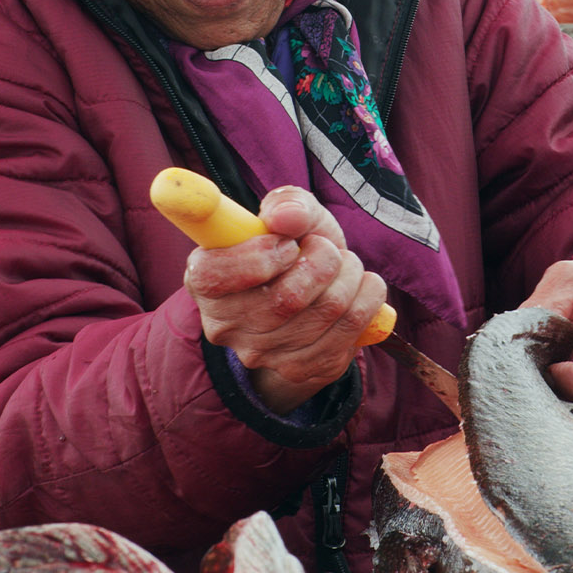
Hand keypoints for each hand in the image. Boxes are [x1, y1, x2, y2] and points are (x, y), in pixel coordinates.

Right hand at [188, 187, 386, 413]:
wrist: (317, 291)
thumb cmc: (295, 245)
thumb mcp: (290, 213)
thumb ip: (287, 203)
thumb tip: (285, 215)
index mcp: (205, 282)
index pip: (213, 277)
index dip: (258, 256)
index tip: (288, 243)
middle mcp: (226, 326)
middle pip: (285, 300)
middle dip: (323, 259)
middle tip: (326, 247)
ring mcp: (263, 354)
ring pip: (326, 311)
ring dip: (349, 274)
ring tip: (345, 264)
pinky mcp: (302, 369)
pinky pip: (351, 328)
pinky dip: (367, 296)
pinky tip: (359, 286)